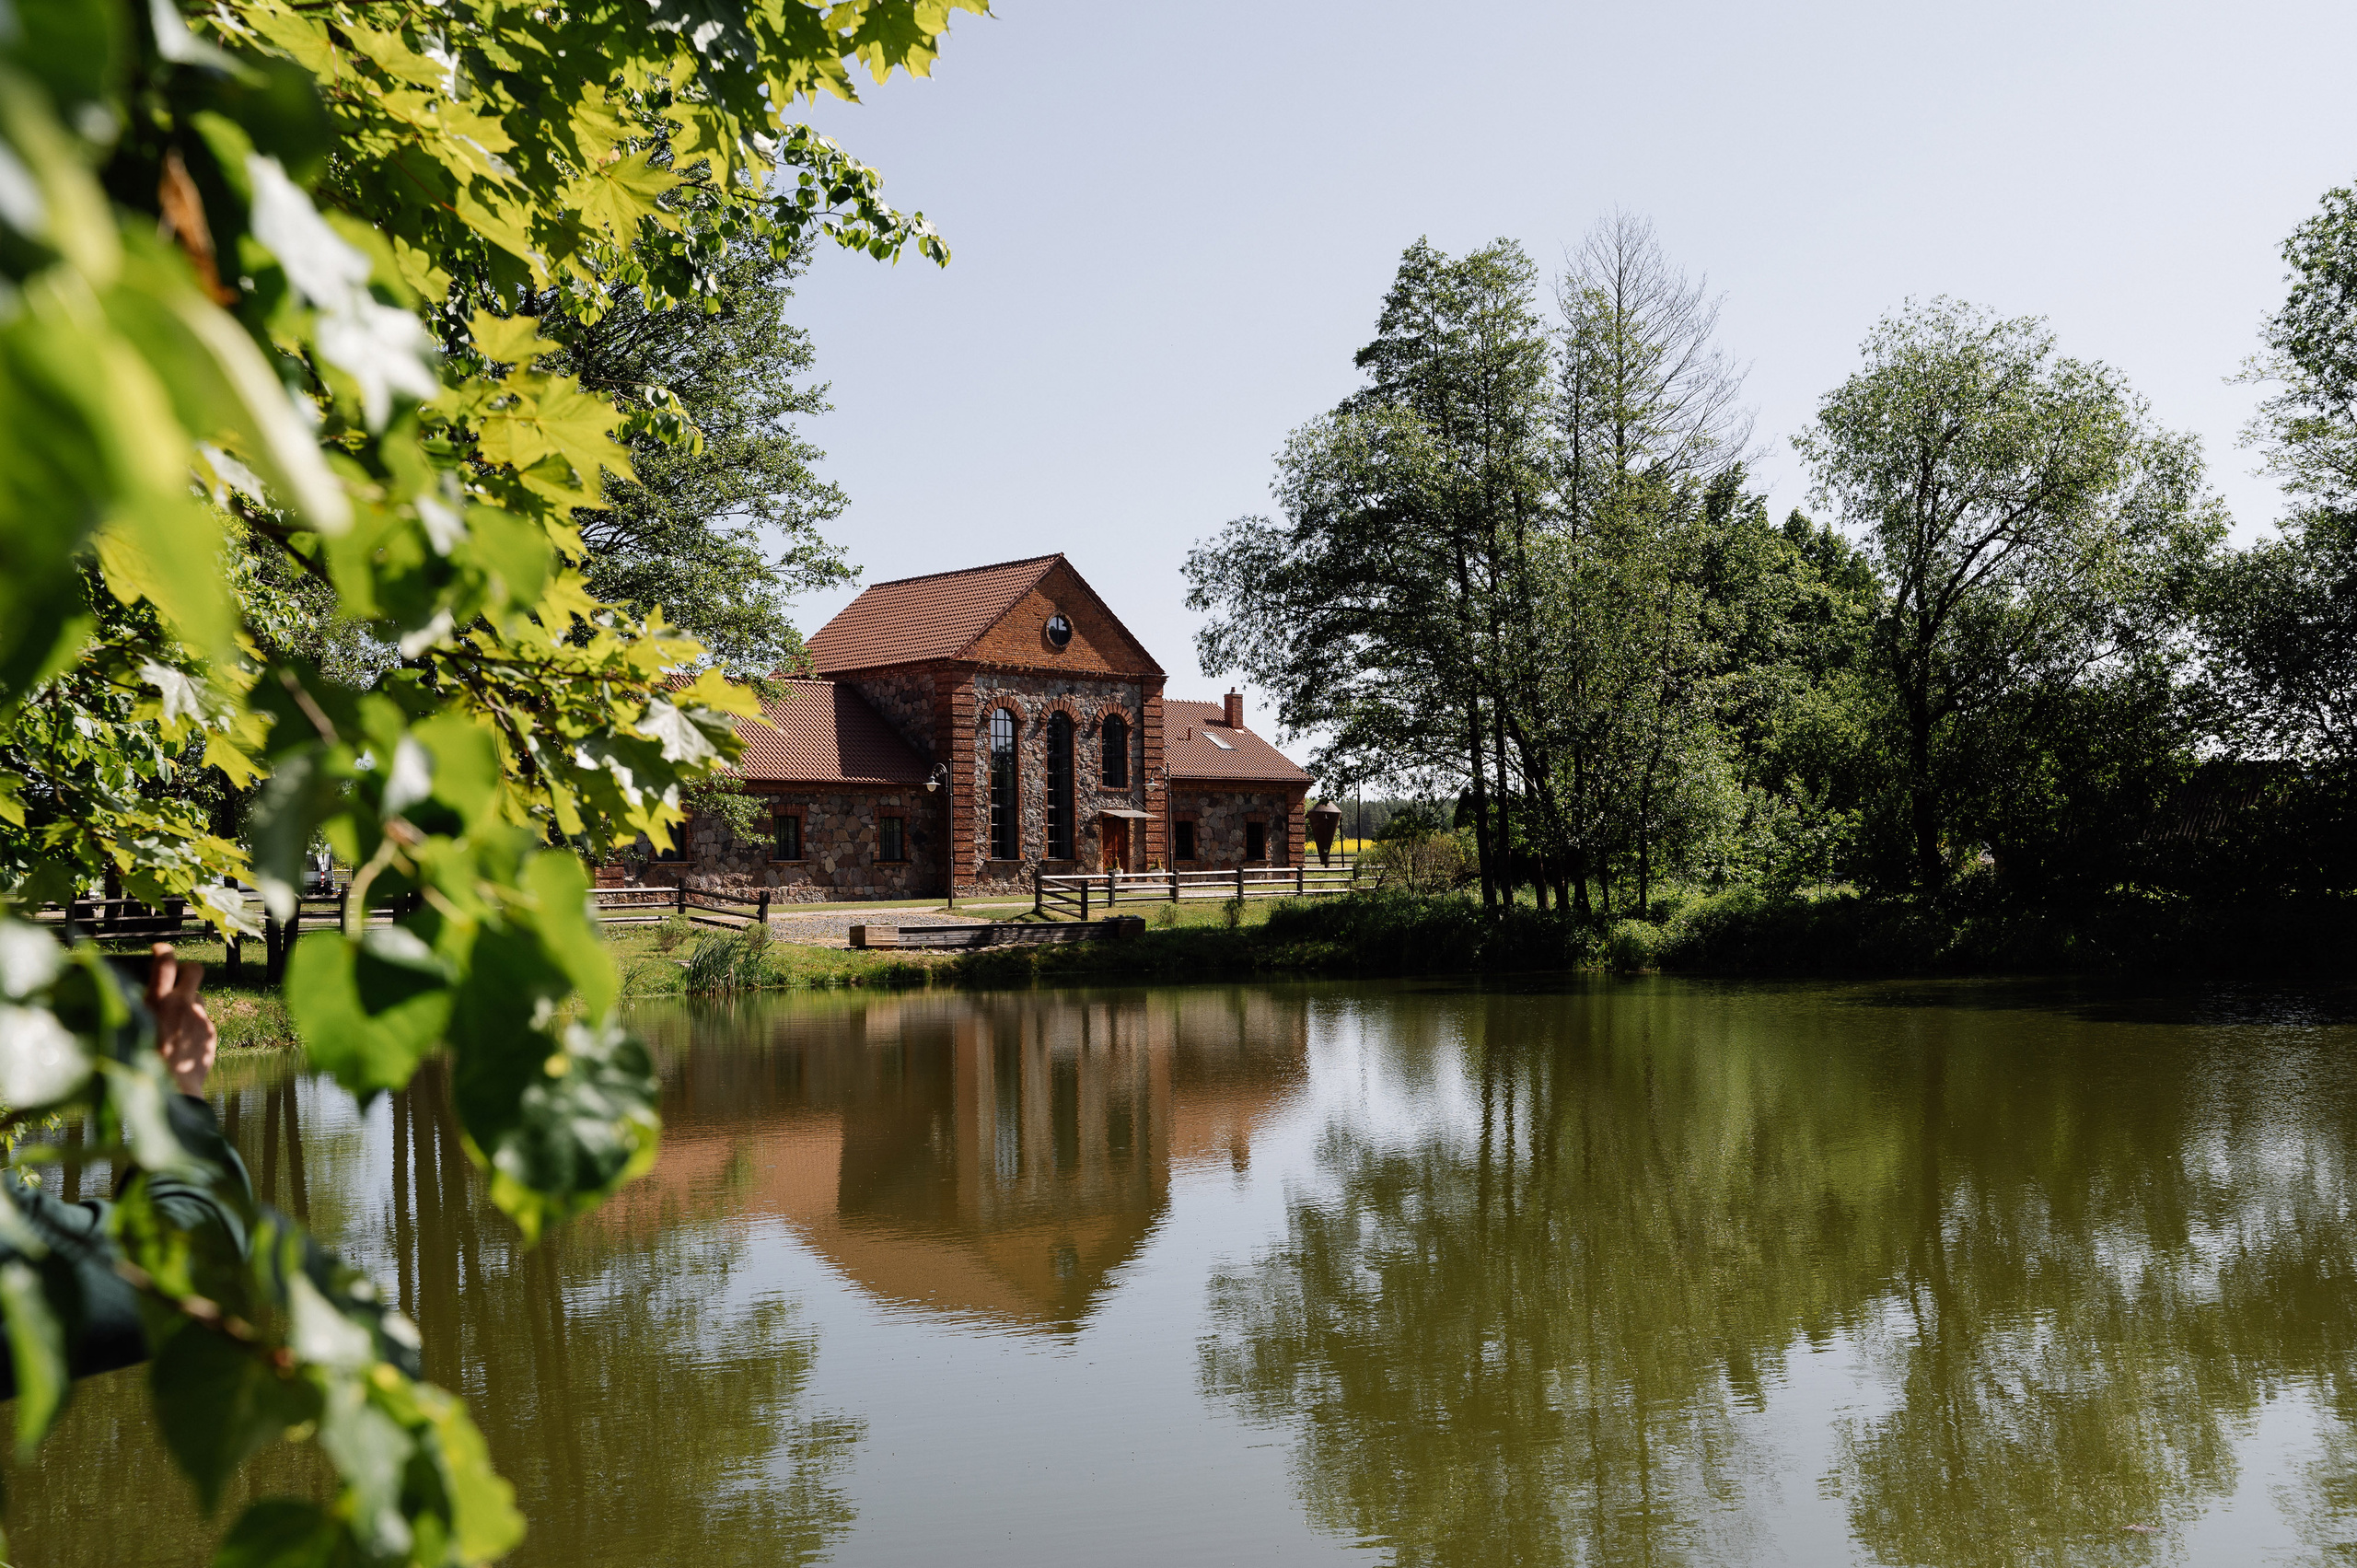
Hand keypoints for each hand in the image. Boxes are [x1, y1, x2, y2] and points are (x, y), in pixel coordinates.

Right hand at [146, 943, 215, 1097]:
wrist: (169, 1091)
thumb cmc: (140, 1063)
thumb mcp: (129, 1030)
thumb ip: (139, 1008)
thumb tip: (140, 995)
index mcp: (157, 1002)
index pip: (164, 962)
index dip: (164, 951)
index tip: (160, 949)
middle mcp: (182, 1005)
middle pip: (194, 970)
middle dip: (188, 969)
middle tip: (180, 976)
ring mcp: (200, 1018)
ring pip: (199, 999)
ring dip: (189, 1005)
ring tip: (173, 1027)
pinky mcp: (210, 1032)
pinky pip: (202, 1021)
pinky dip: (193, 1027)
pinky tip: (181, 1046)